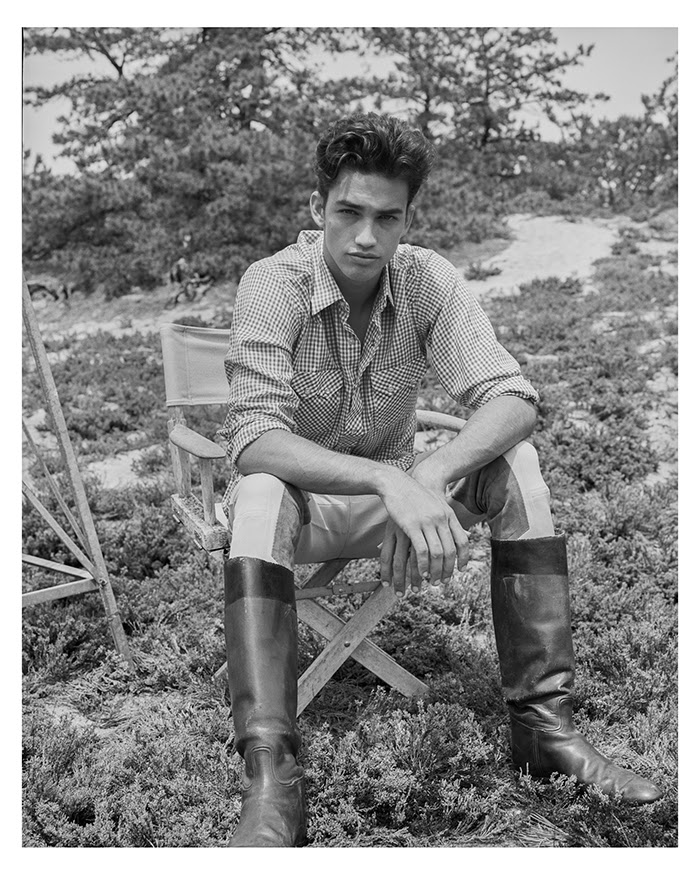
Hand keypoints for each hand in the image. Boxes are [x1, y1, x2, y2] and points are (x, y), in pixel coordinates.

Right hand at [378, 469, 469, 593]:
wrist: (397, 483)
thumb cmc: (416, 494)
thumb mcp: (437, 504)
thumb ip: (448, 519)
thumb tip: (463, 534)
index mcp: (448, 515)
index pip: (462, 541)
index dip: (463, 558)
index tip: (460, 570)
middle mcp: (440, 519)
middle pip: (450, 551)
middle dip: (446, 570)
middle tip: (442, 582)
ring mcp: (426, 522)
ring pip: (436, 554)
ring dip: (434, 572)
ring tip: (430, 582)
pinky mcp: (411, 525)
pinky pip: (421, 550)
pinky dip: (422, 565)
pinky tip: (420, 574)